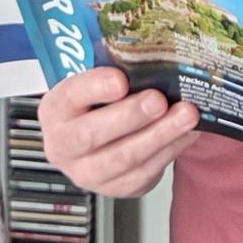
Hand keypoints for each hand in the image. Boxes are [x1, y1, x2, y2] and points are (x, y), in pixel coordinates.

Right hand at [37, 67, 199, 196]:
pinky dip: (170, 151)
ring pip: (124, 158)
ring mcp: (87, 172)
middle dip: (131, 116)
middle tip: (159, 100)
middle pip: (93, 134)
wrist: (98, 140)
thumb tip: (153, 54)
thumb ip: (116, 70)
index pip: (71, 96)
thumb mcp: (97, 82)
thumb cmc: (99, 104)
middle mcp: (63, 146)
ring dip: (160, 135)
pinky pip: (144, 173)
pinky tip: (186, 134)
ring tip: (186, 116)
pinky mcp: (116, 188)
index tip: (120, 80)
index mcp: (56, 110)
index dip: (95, 88)